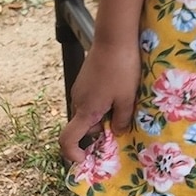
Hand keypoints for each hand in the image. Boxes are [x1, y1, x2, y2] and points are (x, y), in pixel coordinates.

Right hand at [59, 37, 142, 165]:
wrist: (114, 37)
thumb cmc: (122, 69)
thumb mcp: (127, 97)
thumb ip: (122, 119)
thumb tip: (115, 132)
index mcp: (86, 110)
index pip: (67, 139)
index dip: (72, 154)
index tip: (84, 158)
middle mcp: (78, 101)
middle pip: (83, 125)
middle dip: (100, 129)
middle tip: (121, 123)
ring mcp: (80, 88)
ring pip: (89, 110)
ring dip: (104, 113)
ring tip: (124, 102)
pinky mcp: (85, 78)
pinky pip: (91, 97)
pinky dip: (103, 101)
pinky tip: (120, 89)